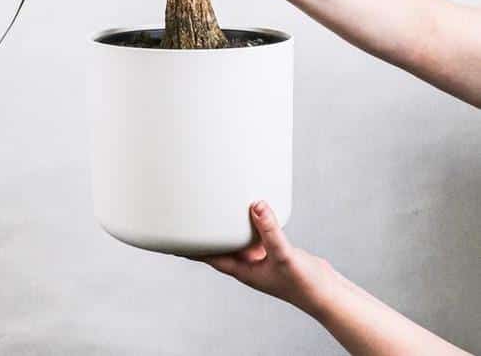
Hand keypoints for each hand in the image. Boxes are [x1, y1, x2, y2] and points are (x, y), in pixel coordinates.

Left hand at [198, 201, 337, 317]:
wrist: (326, 293)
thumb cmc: (304, 284)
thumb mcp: (284, 255)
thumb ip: (270, 230)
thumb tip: (255, 205)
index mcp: (242, 269)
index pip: (208, 256)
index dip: (189, 247)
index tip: (171, 237)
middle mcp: (247, 262)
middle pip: (218, 244)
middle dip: (203, 232)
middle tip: (186, 212)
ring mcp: (259, 256)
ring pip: (235, 237)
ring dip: (225, 224)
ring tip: (212, 204)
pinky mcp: (272, 250)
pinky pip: (254, 232)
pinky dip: (249, 221)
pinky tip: (250, 207)